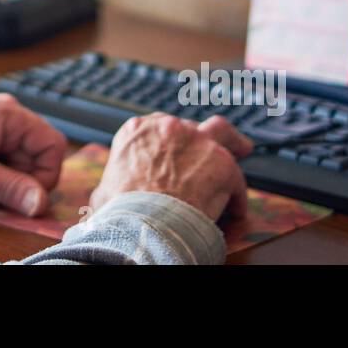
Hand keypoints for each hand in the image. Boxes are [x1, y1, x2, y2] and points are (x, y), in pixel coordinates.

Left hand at [0, 94, 67, 215]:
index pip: (53, 145)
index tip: (23, 195)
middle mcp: (7, 115)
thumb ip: (9, 187)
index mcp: (9, 114)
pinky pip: (5, 160)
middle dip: (22, 179)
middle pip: (38, 155)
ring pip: (22, 161)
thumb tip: (40, 204)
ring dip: (7, 179)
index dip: (45, 174)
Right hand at [88, 114, 252, 220]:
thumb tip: (106, 198)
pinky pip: (236, 178)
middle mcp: (169, 129)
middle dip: (202, 136)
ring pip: (222, 133)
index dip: (172, 141)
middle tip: (212, 146)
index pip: (162, 126)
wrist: (142, 223)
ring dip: (233, 142)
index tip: (178, 150)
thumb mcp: (105, 191)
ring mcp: (198, 142)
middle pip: (193, 125)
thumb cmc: (121, 211)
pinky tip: (236, 209)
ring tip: (243, 149)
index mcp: (138, 131)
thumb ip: (112, 184)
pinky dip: (237, 194)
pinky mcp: (221, 164)